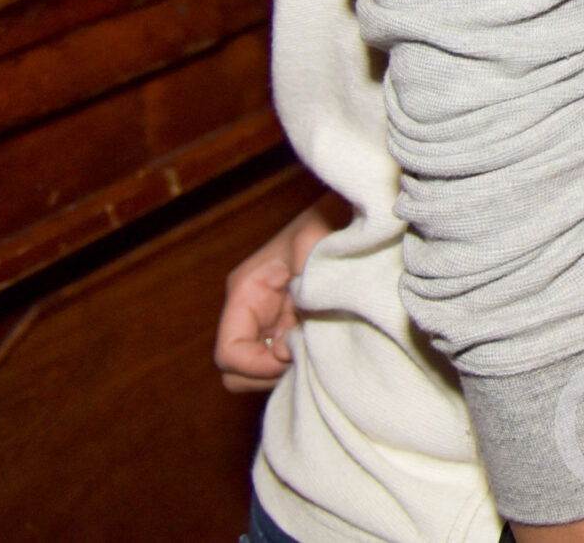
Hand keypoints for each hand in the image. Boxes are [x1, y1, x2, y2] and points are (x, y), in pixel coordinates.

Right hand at [215, 192, 346, 392]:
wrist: (355, 210)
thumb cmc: (331, 218)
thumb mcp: (313, 240)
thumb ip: (301, 283)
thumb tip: (285, 345)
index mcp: (245, 292)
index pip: (228, 353)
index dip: (256, 366)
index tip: (290, 355)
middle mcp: (250, 312)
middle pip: (237, 372)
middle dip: (268, 373)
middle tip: (306, 356)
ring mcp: (269, 323)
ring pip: (259, 372)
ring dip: (286, 369)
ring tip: (318, 346)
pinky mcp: (290, 327)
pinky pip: (283, 362)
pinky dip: (299, 363)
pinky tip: (323, 344)